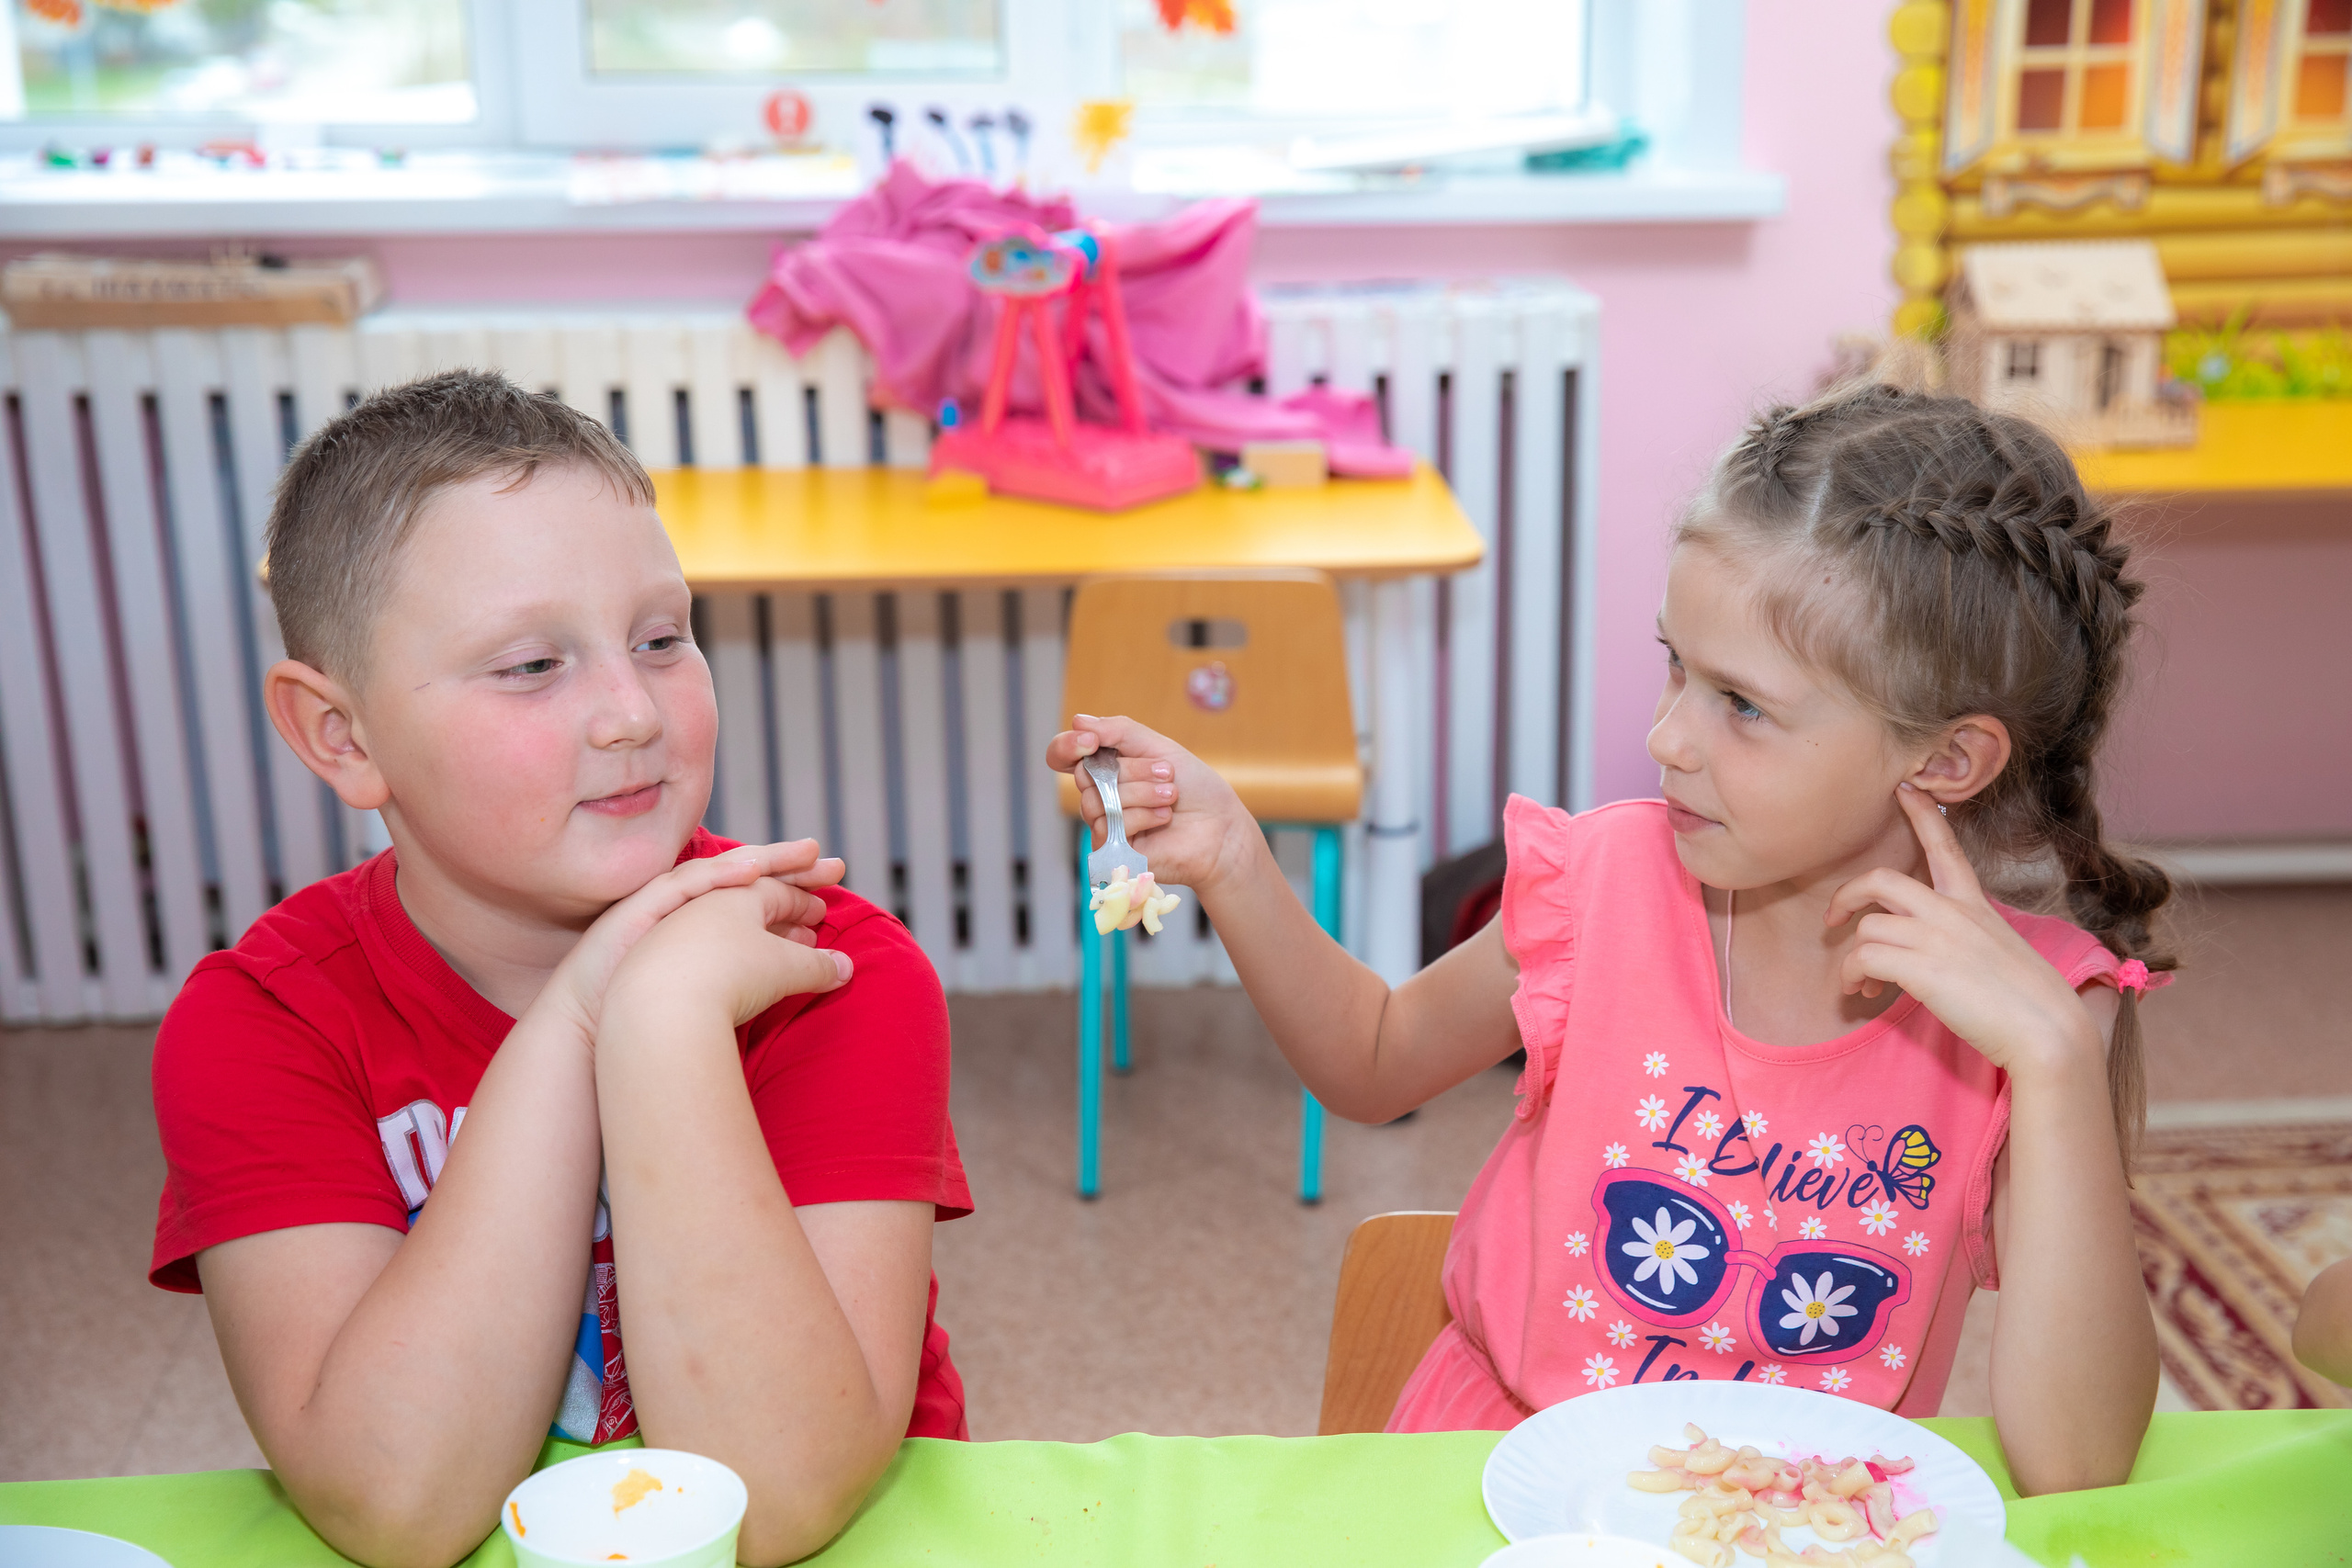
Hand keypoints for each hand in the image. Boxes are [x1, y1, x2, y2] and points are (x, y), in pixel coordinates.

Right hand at [538, 841, 843, 1043]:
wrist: (586, 1029)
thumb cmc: (643, 1019)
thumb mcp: (710, 996)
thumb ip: (752, 980)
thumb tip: (804, 973)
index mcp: (700, 928)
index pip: (754, 899)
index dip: (794, 888)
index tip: (833, 885)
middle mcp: (682, 911)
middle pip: (744, 879)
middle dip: (791, 867)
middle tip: (835, 861)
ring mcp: (658, 906)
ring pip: (717, 874)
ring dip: (763, 861)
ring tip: (804, 854)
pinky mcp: (638, 911)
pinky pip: (682, 886)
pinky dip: (718, 876)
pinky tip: (750, 871)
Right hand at [1043, 713, 1260, 894]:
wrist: (1221, 827)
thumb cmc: (1195, 788)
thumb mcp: (1159, 747)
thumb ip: (1118, 731)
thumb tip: (1078, 721)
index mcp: (1107, 767)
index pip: (1062, 755)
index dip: (1066, 746)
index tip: (1089, 741)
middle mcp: (1100, 795)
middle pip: (1085, 775)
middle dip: (1131, 770)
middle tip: (1168, 773)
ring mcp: (1105, 823)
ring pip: (1098, 801)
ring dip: (1141, 793)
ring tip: (1171, 796)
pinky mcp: (1113, 851)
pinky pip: (1108, 826)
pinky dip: (1142, 816)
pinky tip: (1164, 817)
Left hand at [1823, 785, 2101, 1078]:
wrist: (2047, 1031)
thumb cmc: (2027, 1001)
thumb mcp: (1997, 950)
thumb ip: (1963, 937)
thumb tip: (1928, 950)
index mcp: (1973, 904)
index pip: (1944, 847)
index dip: (1922, 814)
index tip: (1904, 788)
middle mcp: (1952, 912)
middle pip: (1881, 879)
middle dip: (1847, 895)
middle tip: (1833, 920)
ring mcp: (1935, 937)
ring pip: (1867, 928)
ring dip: (1852, 959)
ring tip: (1859, 985)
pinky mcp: (1921, 967)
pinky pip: (1863, 959)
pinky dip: (1853, 977)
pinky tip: (1862, 993)